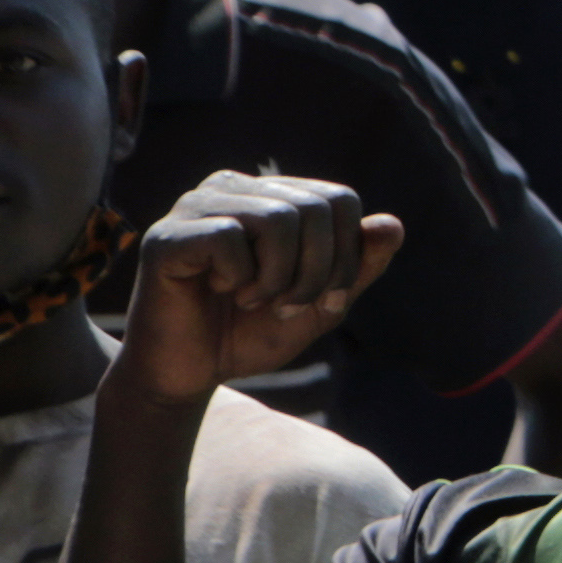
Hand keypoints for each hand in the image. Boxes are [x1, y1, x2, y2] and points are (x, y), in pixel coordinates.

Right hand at [114, 173, 399, 404]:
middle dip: (317, 272)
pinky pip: (228, 238)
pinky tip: (219, 291)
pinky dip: (239, 278)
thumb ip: (358, 267)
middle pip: (314, 208)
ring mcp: (196, 205)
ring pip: (277, 219)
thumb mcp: (319, 305)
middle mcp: (233, 188)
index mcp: (271, 195)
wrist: (186, 374)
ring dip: (279, 277)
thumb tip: (393, 225)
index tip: (324, 299)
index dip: (347, 255)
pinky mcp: (168, 235)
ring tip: (253, 300)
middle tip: (287, 305)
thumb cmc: (248, 333)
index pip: (339, 199)